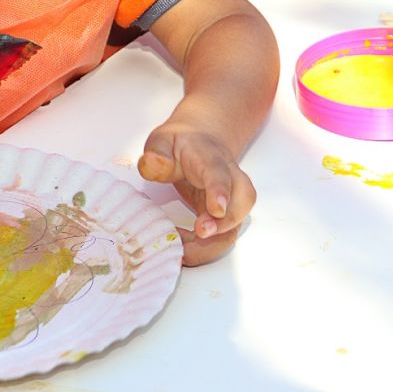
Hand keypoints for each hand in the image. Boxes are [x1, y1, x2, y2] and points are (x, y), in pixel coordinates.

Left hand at [138, 123, 255, 266]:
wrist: (199, 143)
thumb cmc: (179, 144)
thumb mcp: (162, 141)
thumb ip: (157, 152)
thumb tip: (151, 164)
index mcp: (212, 159)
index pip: (220, 174)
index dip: (220, 192)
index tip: (215, 209)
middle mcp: (230, 180)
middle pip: (241, 203)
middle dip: (223, 225)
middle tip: (198, 235)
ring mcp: (233, 200)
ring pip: (235, 226)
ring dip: (211, 245)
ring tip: (182, 251)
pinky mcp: (227, 217)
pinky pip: (223, 238)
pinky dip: (205, 249)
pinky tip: (183, 248)